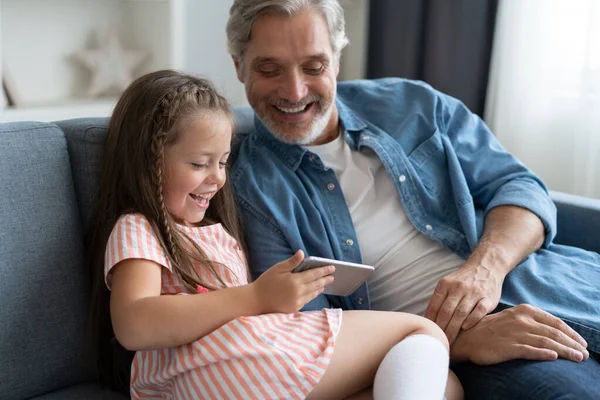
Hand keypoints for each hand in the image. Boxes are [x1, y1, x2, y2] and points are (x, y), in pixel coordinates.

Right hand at [251, 250, 334, 313]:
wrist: (256, 300)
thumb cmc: (266, 282)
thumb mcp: (277, 268)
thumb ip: (292, 262)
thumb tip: (302, 253)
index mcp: (295, 281)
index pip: (314, 274)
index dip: (324, 271)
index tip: (332, 268)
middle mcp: (298, 292)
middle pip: (316, 285)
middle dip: (325, 280)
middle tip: (332, 276)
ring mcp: (297, 302)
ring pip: (312, 294)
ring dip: (319, 288)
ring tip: (324, 284)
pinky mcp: (294, 309)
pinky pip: (306, 301)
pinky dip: (311, 295)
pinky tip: (313, 292)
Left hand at [425, 260, 502, 343]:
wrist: (486, 265)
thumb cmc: (463, 280)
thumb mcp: (448, 283)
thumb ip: (439, 299)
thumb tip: (427, 319)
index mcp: (445, 284)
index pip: (434, 306)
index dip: (430, 321)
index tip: (428, 333)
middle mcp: (459, 287)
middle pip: (446, 312)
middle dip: (441, 329)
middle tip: (438, 342)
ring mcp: (474, 292)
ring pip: (461, 313)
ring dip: (453, 329)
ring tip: (449, 341)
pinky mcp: (488, 297)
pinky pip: (479, 310)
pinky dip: (472, 320)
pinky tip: (466, 329)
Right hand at [451, 304, 589, 364]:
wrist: (464, 337)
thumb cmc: (489, 330)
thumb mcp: (512, 319)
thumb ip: (531, 323)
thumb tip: (552, 333)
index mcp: (524, 311)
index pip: (555, 322)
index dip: (571, 333)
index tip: (582, 343)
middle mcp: (521, 320)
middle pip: (554, 332)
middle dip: (573, 344)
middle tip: (585, 354)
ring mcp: (515, 333)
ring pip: (547, 342)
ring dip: (566, 351)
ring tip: (578, 359)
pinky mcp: (507, 346)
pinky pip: (530, 350)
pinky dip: (544, 354)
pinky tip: (554, 358)